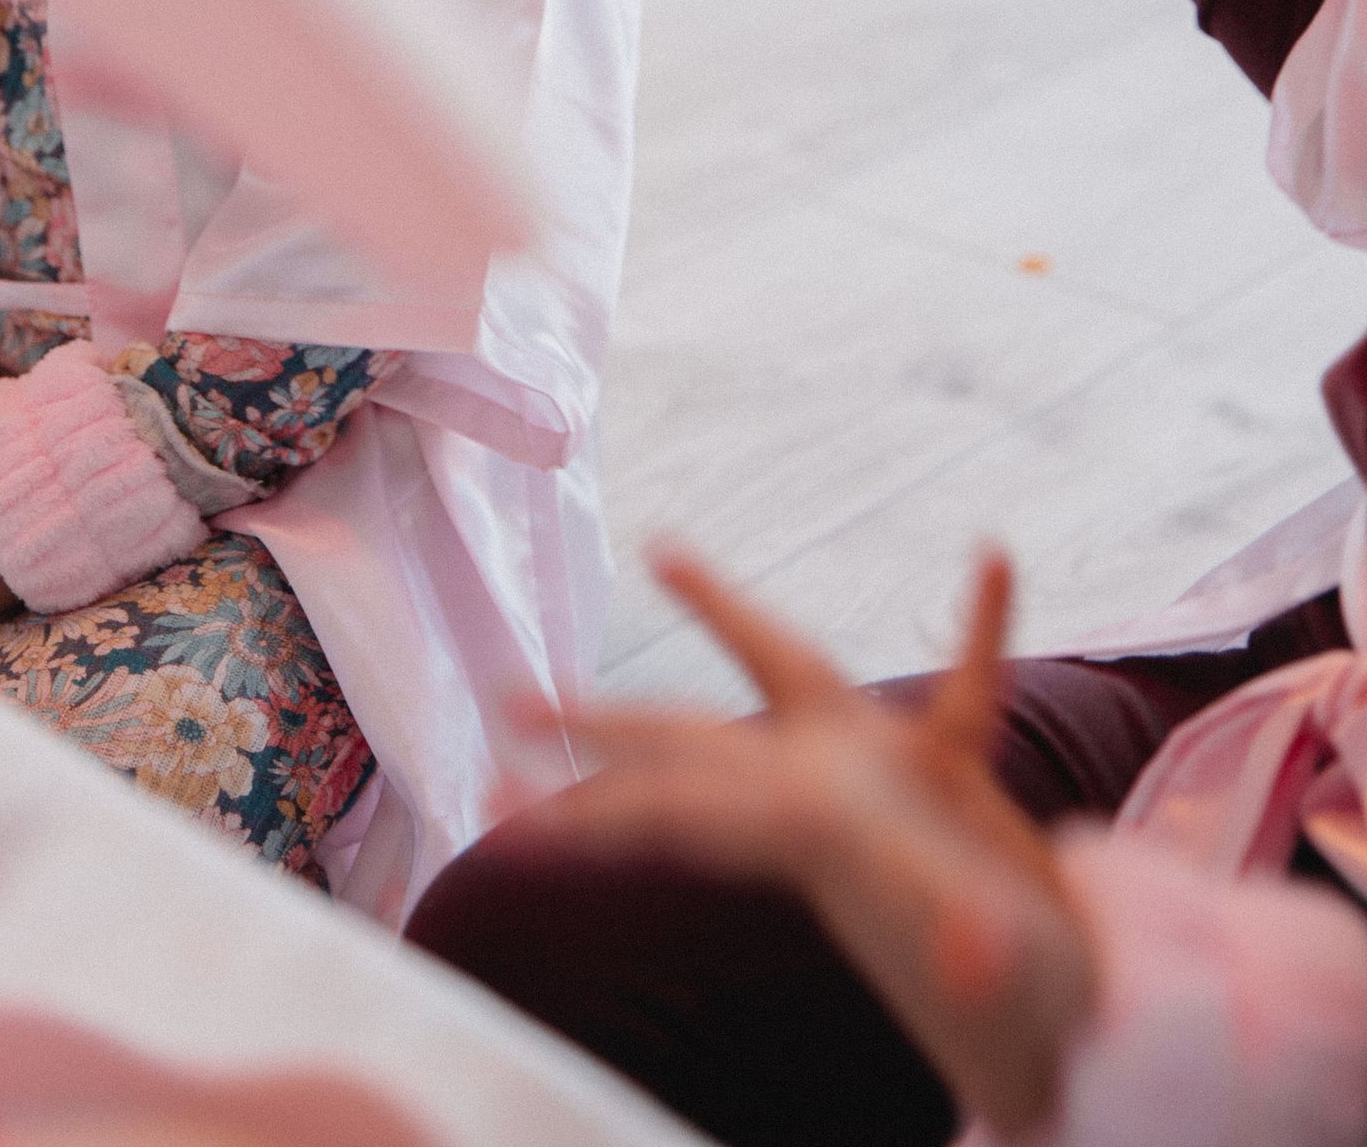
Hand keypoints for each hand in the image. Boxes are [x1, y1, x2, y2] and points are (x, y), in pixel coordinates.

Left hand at [514, 548, 1098, 1140]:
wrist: (1066, 1015)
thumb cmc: (1031, 1008)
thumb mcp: (1001, 979)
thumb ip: (984, 961)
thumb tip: (976, 958)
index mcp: (817, 839)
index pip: (679, 814)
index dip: (592, 812)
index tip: (503, 804)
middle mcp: (828, 796)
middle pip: (688, 741)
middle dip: (598, 727)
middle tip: (503, 702)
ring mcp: (883, 776)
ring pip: (782, 672)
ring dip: (722, 612)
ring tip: (664, 551)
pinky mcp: (952, 771)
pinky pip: (960, 683)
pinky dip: (983, 622)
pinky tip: (995, 558)